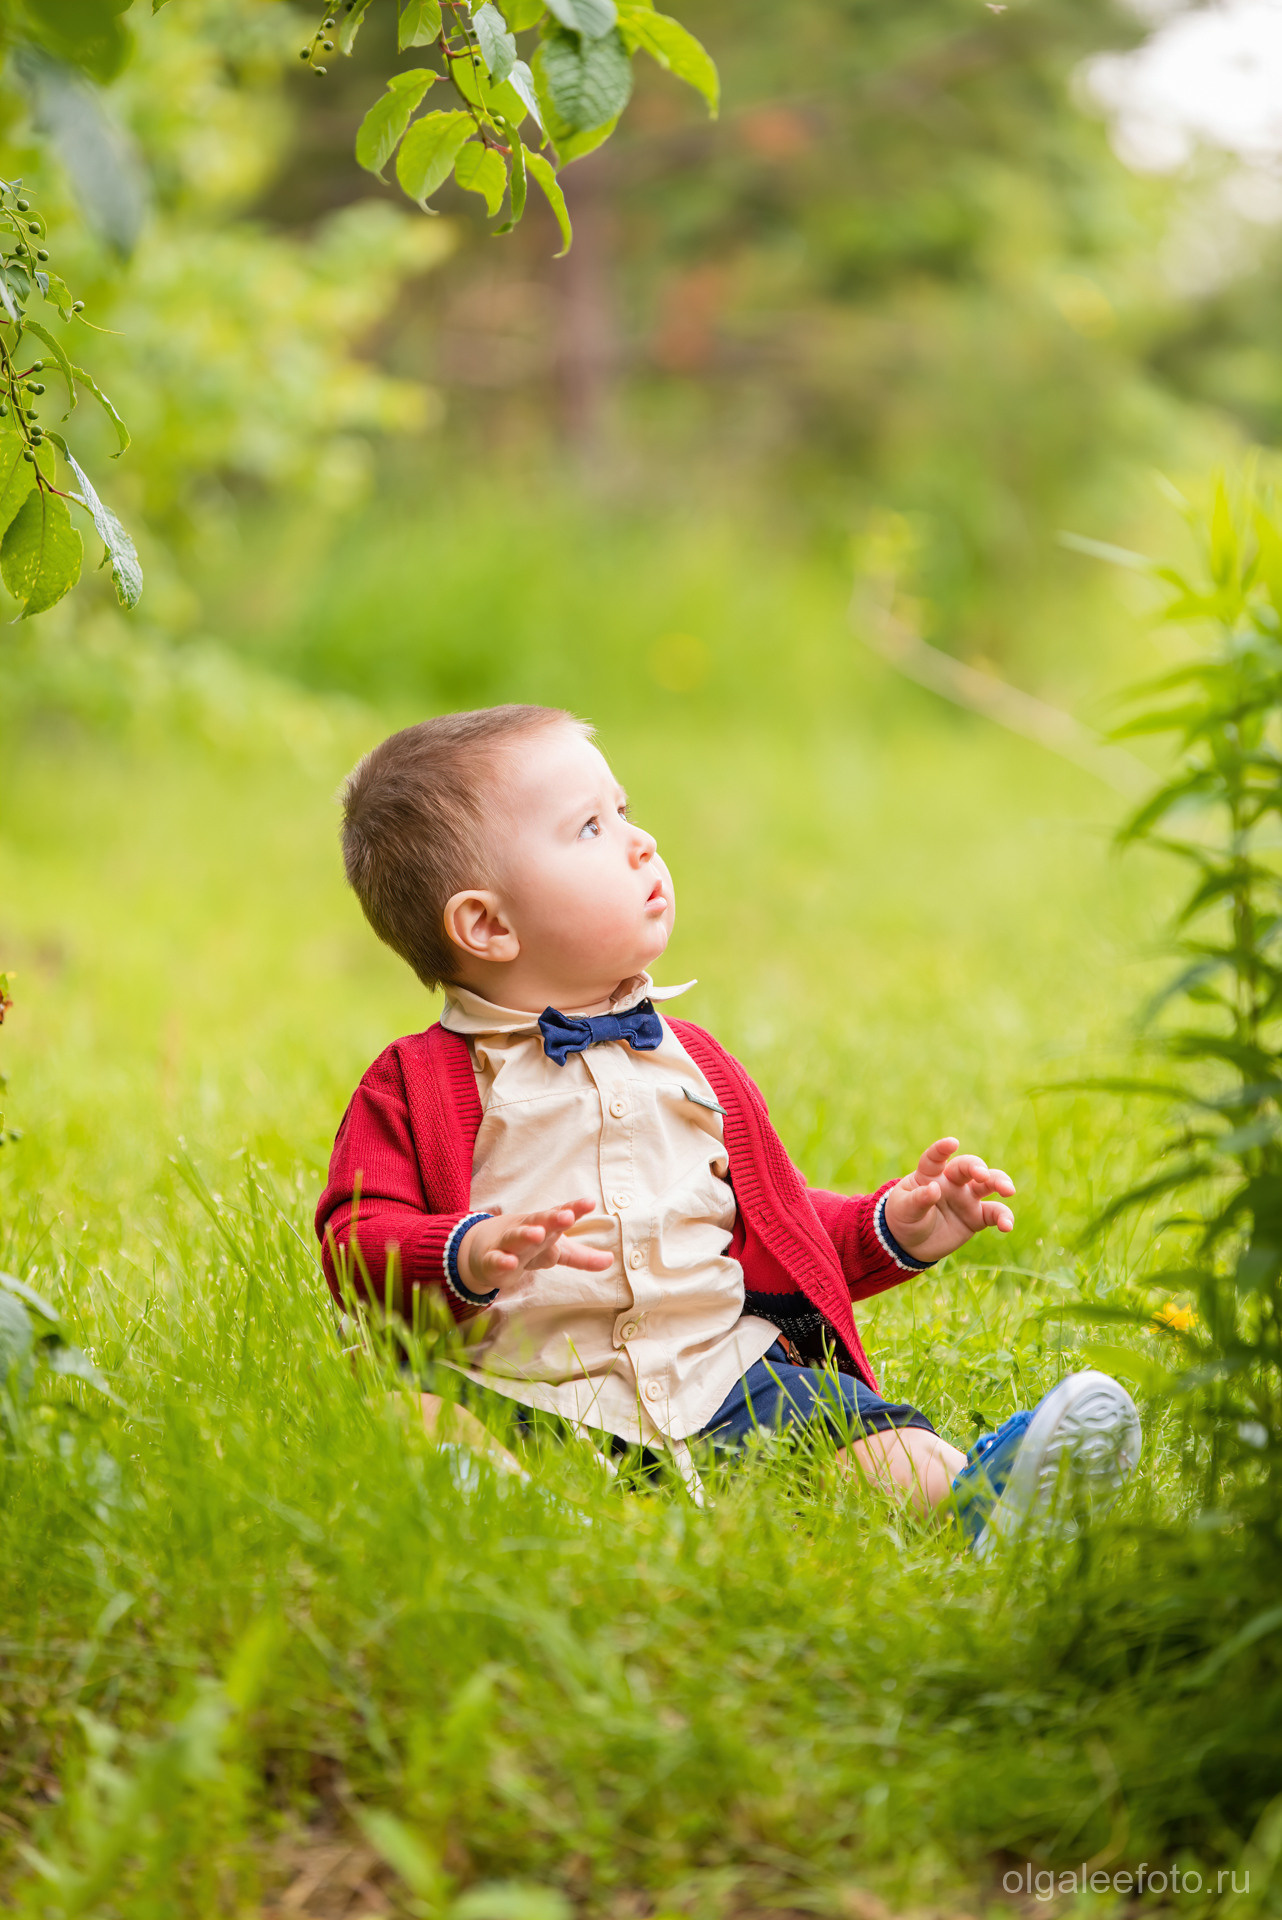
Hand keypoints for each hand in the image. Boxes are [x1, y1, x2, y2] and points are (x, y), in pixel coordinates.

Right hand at [459, 1198, 612, 1296]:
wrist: (484, 1251)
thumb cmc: (528, 1247)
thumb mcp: (556, 1251)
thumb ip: (582, 1257)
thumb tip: (611, 1260)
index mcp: (545, 1225)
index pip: (561, 1214)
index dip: (575, 1208)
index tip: (590, 1202)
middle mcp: (528, 1230)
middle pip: (540, 1221)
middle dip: (554, 1218)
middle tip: (567, 1216)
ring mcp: (508, 1244)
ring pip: (517, 1237)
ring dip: (527, 1234)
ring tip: (537, 1233)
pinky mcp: (492, 1260)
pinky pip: (496, 1260)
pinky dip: (501, 1261)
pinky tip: (509, 1262)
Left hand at [882, 1138, 1014, 1264]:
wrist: (911, 1243)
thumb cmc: (904, 1218)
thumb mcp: (905, 1209)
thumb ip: (919, 1199)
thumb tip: (934, 1189)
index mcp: (929, 1174)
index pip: (936, 1157)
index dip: (942, 1149)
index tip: (952, 1143)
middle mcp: (951, 1182)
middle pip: (968, 1167)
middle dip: (978, 1167)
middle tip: (983, 1175)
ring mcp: (966, 1198)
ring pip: (988, 1184)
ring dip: (1000, 1183)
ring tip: (1009, 1190)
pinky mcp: (976, 1217)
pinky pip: (994, 1214)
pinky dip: (1004, 1218)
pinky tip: (1007, 1226)